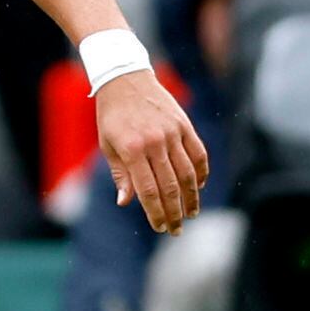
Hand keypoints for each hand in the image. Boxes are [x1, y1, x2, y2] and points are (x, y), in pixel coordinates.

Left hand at [94, 67, 207, 233]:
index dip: (156, 212)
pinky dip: (202, 172)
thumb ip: (120, 175)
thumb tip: (125, 202)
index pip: (148, 190)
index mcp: (132, 150)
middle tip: (177, 229)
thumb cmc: (111, 116)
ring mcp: (173, 133)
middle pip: (170, 186)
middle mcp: (155, 143)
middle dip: (175, 212)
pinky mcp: (185, 125)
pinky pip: (198, 154)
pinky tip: (200, 187)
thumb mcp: (108, 145)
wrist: (125, 80)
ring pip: (188, 173)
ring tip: (192, 213)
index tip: (161, 227)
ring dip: (192, 197)